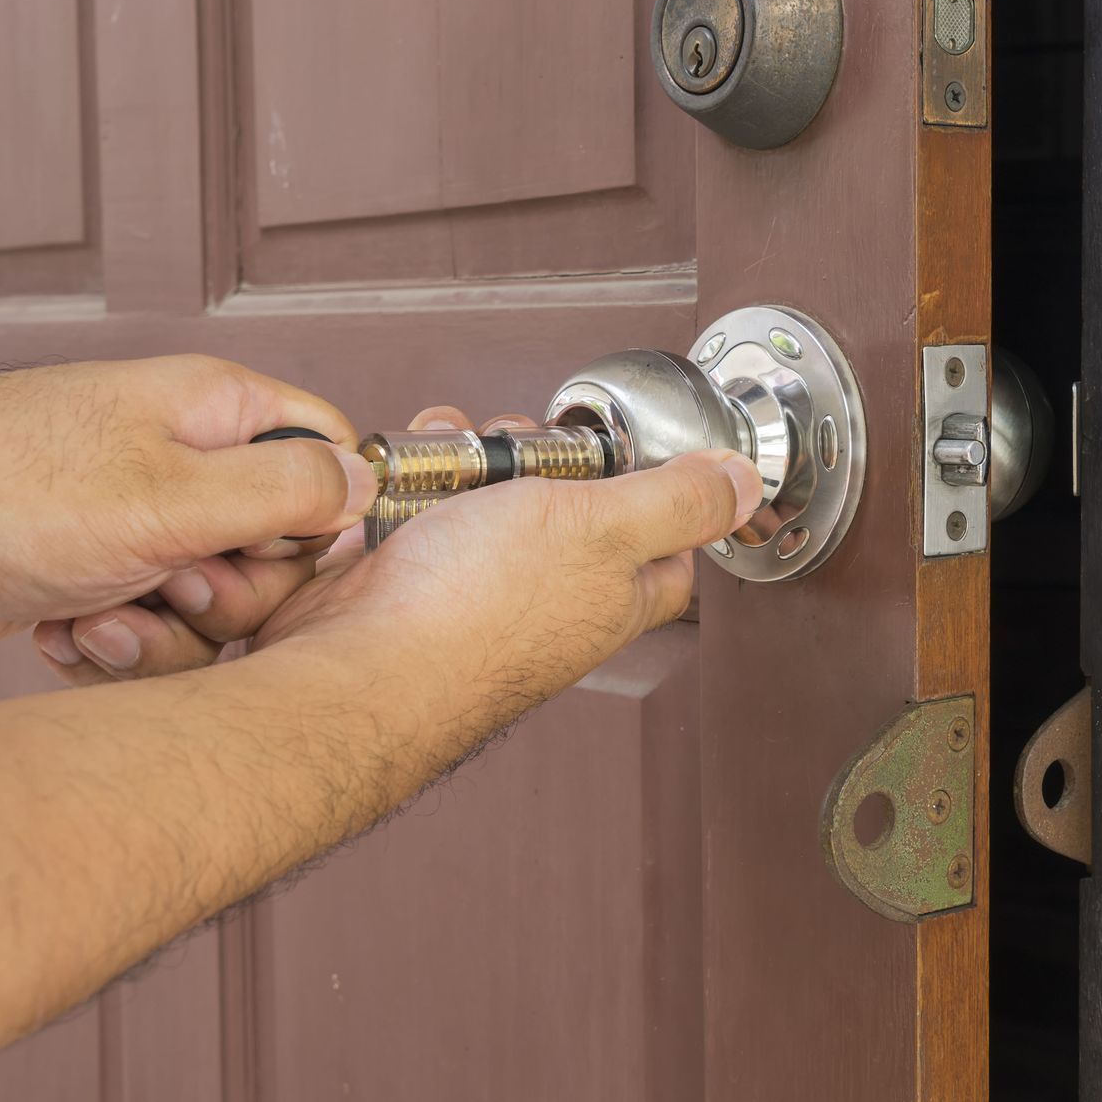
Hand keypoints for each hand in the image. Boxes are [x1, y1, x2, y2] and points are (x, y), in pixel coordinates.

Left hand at [0, 357, 374, 652]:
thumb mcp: (168, 496)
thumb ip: (284, 491)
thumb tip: (365, 484)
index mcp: (215, 413)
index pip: (326, 459)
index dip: (318, 524)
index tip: (275, 558)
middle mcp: (184, 465)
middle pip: (278, 553)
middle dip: (230, 596)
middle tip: (173, 586)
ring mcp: (141, 525)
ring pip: (215, 609)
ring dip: (161, 634)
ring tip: (95, 612)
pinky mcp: (100, 579)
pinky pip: (153, 635)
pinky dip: (112, 649)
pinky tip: (61, 629)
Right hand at [38, 404, 758, 728]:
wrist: (357, 660)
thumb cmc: (477, 612)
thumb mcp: (605, 528)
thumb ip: (678, 502)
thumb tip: (745, 485)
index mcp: (614, 595)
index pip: (668, 548)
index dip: (662, 493)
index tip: (636, 449)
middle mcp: (547, 600)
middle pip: (565, 505)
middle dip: (539, 454)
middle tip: (521, 441)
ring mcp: (473, 590)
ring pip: (485, 499)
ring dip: (464, 460)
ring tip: (449, 457)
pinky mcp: (408, 580)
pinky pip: (416, 512)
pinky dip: (403, 485)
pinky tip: (398, 484)